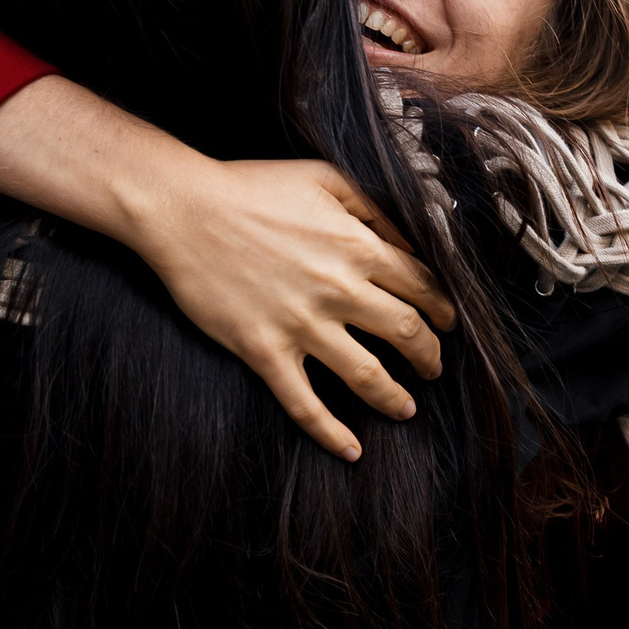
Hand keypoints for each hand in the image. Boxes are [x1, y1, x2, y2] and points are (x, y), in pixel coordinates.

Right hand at [130, 158, 457, 460]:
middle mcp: (339, 289)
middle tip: (433, 368)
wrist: (182, 209)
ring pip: (368, 376)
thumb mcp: (323, 177)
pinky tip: (350, 450)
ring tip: (406, 409)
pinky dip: (330, 433)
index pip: (422, 286)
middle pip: (406, 333)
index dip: (442, 309)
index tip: (446, 323)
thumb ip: (372, 206)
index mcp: (357, 245)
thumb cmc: (250, 187)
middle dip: (429, 356)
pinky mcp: (264, 351)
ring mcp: (301, 324)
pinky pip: (305, 404)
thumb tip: (409, 241)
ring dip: (395, 398)